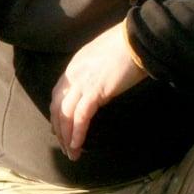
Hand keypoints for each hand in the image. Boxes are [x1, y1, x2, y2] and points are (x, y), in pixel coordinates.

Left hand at [50, 20, 146, 160]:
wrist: (136, 40)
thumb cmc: (125, 47)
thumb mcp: (100, 59)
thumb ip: (93, 74)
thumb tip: (96, 90)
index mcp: (73, 67)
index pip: (58, 95)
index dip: (57, 114)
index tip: (59, 130)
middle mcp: (73, 76)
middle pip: (58, 108)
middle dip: (59, 130)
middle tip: (64, 147)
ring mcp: (82, 83)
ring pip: (66, 115)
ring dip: (66, 137)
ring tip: (71, 153)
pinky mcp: (95, 91)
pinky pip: (81, 117)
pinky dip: (77, 133)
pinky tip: (77, 145)